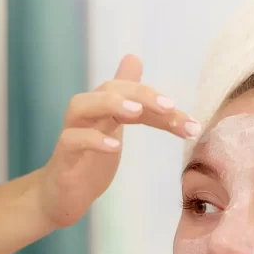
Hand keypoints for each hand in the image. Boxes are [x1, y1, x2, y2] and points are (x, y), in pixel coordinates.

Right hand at [39, 54, 200, 227]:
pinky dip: (92, 139)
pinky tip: (114, 147)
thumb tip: (134, 58)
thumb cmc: (89, 160)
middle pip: (109, 90)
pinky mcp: (62, 155)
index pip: (133, 95)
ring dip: (111, 104)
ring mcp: (71, 131)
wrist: (62, 195)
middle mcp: (85, 113)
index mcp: (102, 106)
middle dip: (142, 95)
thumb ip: (129, 98)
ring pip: (83, 105)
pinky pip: (72, 140)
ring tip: (137, 112)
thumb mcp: (115, 126)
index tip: (191, 123)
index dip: (161, 105)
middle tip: (170, 106)